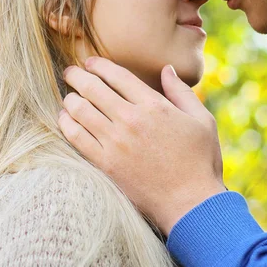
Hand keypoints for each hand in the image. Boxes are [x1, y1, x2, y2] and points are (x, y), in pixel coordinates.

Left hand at [58, 57, 226, 234]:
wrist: (191, 204)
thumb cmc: (200, 161)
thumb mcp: (202, 120)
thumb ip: (181, 92)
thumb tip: (165, 69)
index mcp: (154, 105)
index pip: (118, 75)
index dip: (99, 65)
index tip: (90, 62)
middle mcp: (131, 119)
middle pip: (93, 88)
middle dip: (77, 76)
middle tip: (70, 72)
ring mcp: (116, 142)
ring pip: (80, 110)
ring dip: (70, 98)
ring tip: (68, 95)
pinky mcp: (105, 164)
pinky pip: (76, 137)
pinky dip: (66, 124)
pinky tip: (65, 119)